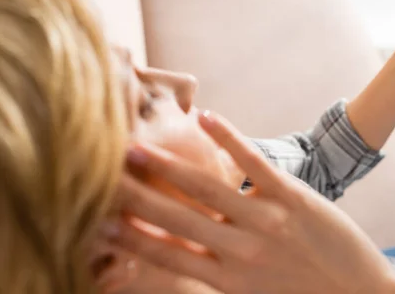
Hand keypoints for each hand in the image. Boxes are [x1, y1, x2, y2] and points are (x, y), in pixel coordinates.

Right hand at [104, 113, 394, 293]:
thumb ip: (219, 275)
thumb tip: (185, 253)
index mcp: (227, 280)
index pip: (167, 253)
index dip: (130, 235)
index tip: (100, 217)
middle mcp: (240, 252)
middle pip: (175, 219)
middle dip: (135, 196)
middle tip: (102, 172)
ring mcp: (267, 223)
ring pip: (206, 190)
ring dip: (167, 168)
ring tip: (134, 149)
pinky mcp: (294, 199)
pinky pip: (254, 165)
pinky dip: (229, 138)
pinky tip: (206, 117)